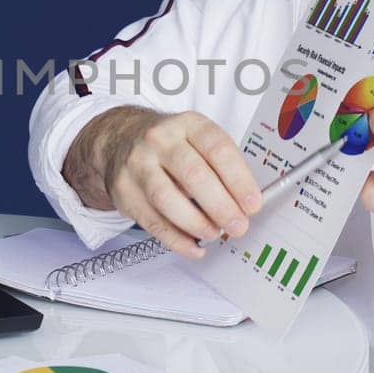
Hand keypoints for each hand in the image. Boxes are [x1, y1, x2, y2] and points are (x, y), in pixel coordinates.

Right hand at [101, 111, 261, 258]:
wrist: (120, 140)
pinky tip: (194, 247)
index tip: (252, 204)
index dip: (239, 180)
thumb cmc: (170, 146)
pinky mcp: (124, 191)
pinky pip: (152, 222)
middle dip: (221, 206)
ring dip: (197, 223)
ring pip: (168, 199)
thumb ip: (221, 167)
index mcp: (188, 125)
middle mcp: (160, 141)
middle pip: (194, 175)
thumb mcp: (196, 140)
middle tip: (238, 225)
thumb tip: (244, 205)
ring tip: (214, 233)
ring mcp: (138, 165)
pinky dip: (176, 240)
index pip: (217, 149)